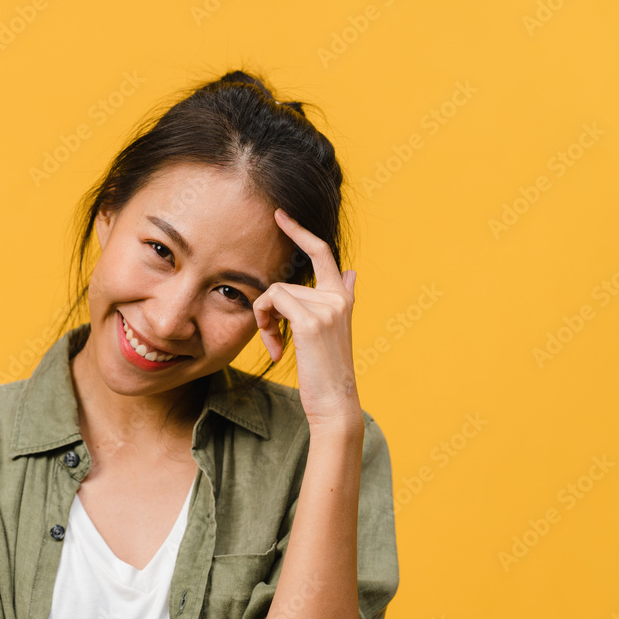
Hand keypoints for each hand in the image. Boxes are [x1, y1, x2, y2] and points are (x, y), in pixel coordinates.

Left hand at [252, 208, 361, 427]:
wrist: (335, 403)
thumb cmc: (326, 371)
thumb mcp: (333, 331)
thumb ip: (341, 298)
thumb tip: (354, 272)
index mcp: (343, 297)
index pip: (322, 253)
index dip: (300, 232)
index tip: (280, 215)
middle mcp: (339, 297)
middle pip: (284, 283)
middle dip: (267, 308)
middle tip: (269, 333)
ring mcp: (327, 307)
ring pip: (274, 294)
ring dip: (265, 321)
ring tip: (276, 347)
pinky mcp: (312, 322)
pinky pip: (273, 303)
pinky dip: (265, 324)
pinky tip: (277, 350)